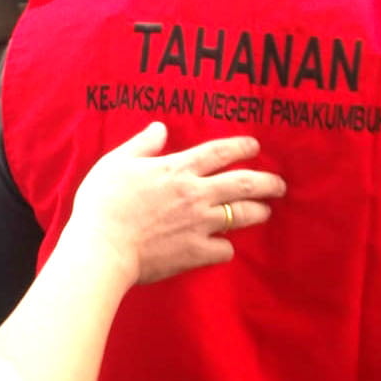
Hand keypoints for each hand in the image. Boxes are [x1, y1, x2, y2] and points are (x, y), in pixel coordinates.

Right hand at [64, 122, 285, 286]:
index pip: (219, 152)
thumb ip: (142, 144)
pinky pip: (224, 249)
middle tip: (279, 184)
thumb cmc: (102, 203)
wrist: (101, 248)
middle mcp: (196, 194)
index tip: (254, 147)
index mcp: (178, 169)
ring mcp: (199, 225)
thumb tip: (160, 128)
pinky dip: (226, 248)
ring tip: (265, 211)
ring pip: (242, 215)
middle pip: (244, 183)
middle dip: (267, 182)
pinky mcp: (195, 253)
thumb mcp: (116, 162)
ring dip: (258, 211)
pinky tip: (224, 247)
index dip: (241, 147)